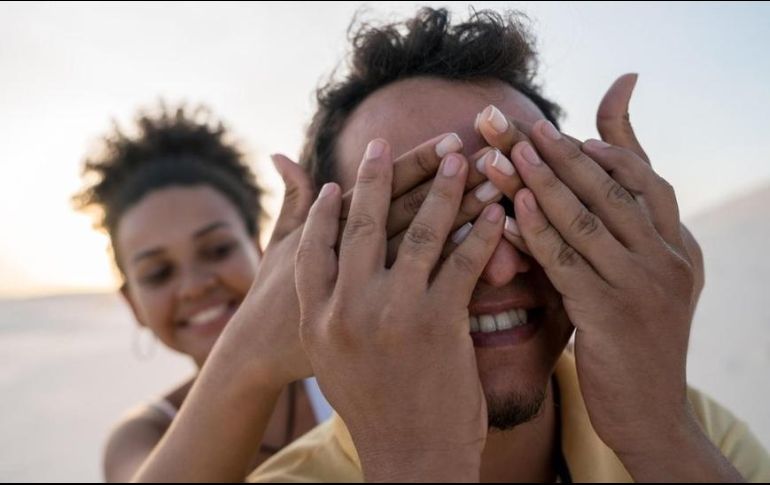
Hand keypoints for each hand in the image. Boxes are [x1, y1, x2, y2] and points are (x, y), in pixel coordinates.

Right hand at [296, 139, 503, 481]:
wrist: (409, 458)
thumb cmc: (368, 402)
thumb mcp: (325, 354)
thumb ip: (316, 298)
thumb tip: (306, 284)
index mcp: (315, 315)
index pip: (313, 243)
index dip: (326, 207)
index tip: (338, 178)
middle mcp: (346, 309)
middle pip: (361, 224)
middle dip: (378, 176)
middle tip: (388, 141)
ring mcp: (391, 314)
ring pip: (417, 232)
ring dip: (443, 188)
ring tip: (460, 156)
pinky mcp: (438, 323)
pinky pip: (462, 262)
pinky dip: (483, 231)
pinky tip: (498, 210)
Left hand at [508, 118, 695, 457]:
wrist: (652, 414)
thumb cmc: (635, 343)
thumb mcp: (639, 284)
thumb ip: (616, 238)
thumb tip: (580, 197)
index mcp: (678, 245)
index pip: (646, 176)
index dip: (606, 143)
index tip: (560, 124)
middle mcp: (667, 257)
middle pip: (608, 187)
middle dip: (557, 151)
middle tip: (514, 123)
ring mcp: (642, 285)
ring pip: (584, 218)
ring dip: (538, 182)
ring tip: (503, 153)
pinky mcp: (610, 315)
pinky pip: (565, 262)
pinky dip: (535, 233)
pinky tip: (508, 212)